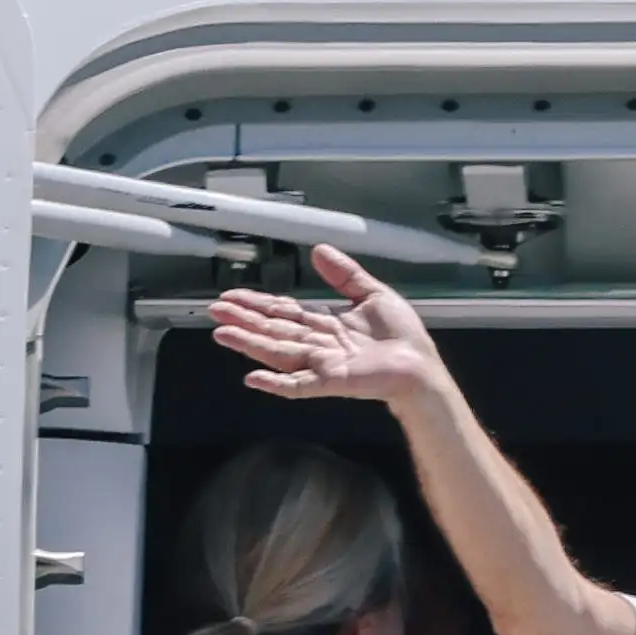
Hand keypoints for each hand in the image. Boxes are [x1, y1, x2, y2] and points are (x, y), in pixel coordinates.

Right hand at [208, 244, 452, 412]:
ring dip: (249, 344)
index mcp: (324, 323)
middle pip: (273, 330)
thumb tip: (318, 250)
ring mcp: (322, 364)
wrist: (421, 366)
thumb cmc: (401, 337)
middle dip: (243, 320)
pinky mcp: (333, 381)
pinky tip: (253, 378)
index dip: (256, 303)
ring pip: (278, 352)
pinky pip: (299, 384)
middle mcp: (317, 344)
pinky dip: (276, 383)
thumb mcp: (371, 293)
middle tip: (214, 311)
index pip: (283, 311)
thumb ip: (344, 274)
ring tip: (222, 334)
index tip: (231, 296)